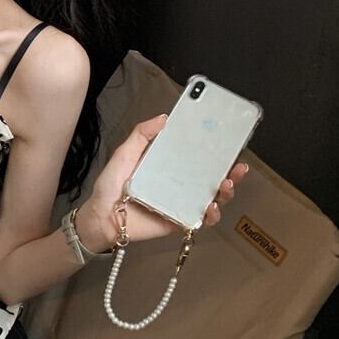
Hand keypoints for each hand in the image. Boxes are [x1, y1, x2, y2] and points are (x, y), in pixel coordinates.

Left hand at [76, 114, 249, 250]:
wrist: (101, 218)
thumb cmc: (110, 187)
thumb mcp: (124, 154)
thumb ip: (142, 135)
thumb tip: (163, 117)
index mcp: (167, 165)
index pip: (196, 155)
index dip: (214, 149)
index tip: (228, 140)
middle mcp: (178, 183)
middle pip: (211, 177)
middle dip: (229, 171)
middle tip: (237, 166)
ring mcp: (181, 202)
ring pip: (212, 197)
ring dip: (225, 192)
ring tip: (226, 185)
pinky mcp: (179, 220)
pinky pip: (201, 219)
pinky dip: (211, 215)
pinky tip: (211, 208)